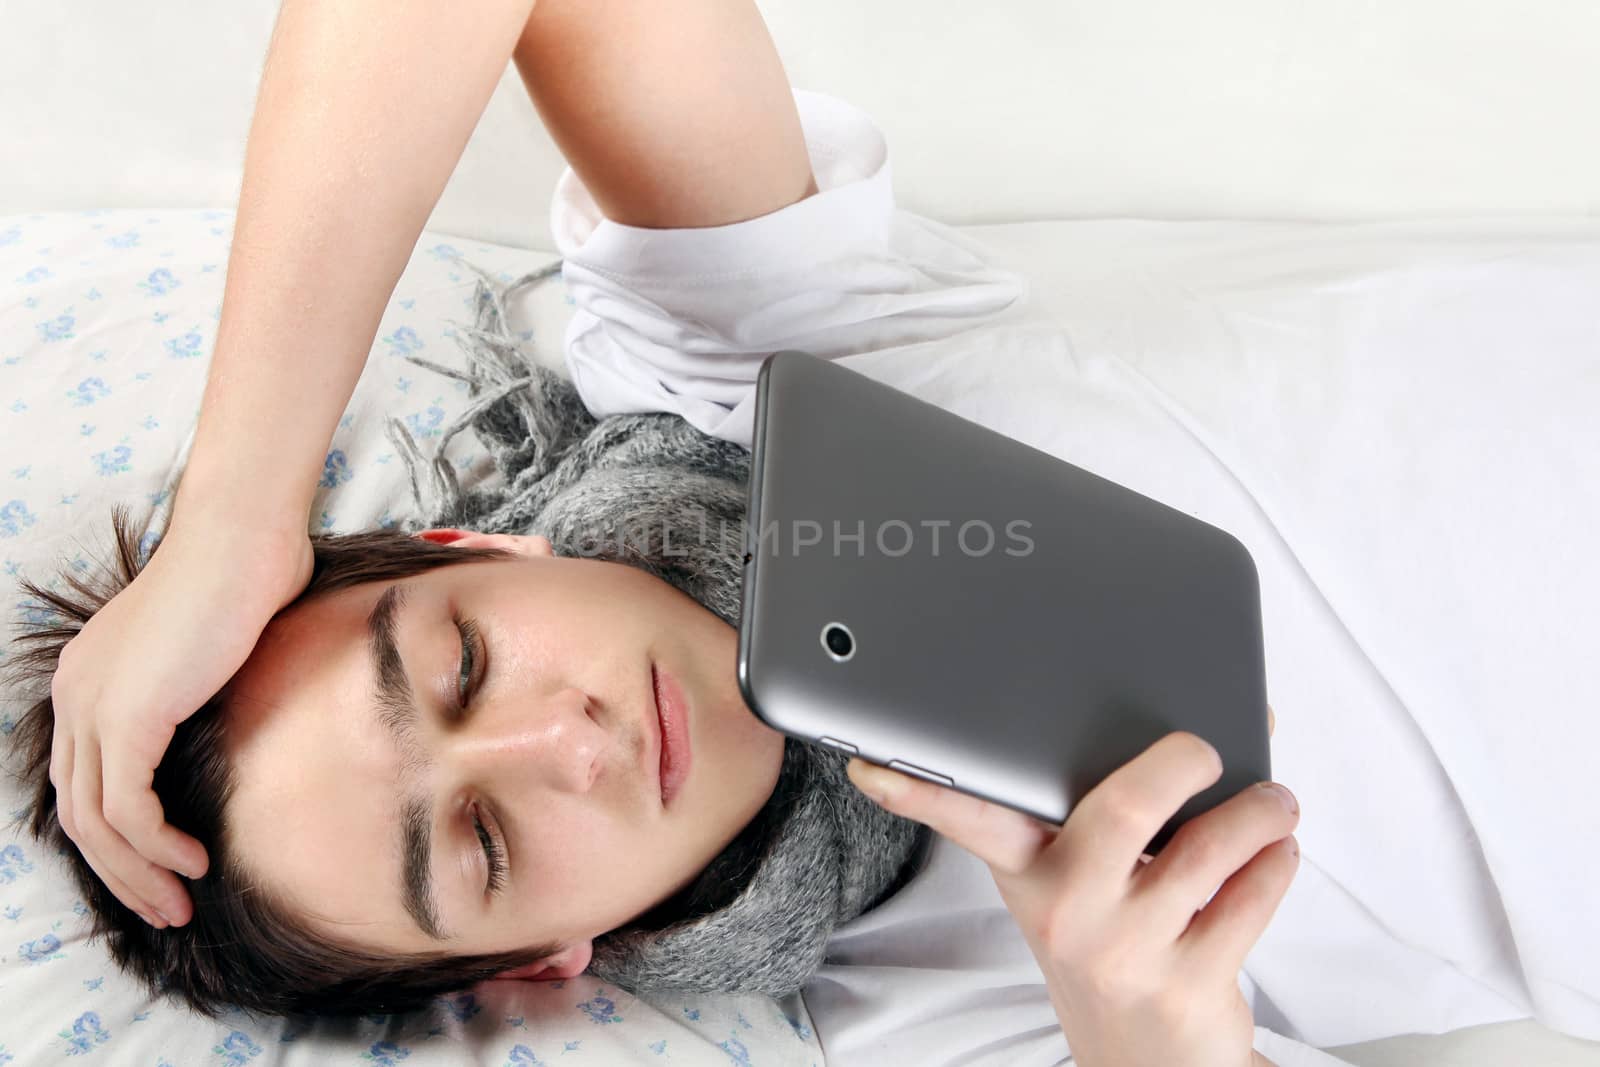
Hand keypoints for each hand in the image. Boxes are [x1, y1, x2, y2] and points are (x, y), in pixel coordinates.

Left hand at [48, 520, 313, 927]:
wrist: (244, 537)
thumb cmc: (246, 575)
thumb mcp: (210, 646)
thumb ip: (199, 688)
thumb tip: (230, 721)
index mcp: (89, 679)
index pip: (85, 780)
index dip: (119, 837)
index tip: (166, 869)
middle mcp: (76, 696)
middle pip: (78, 814)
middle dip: (122, 873)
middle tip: (168, 908)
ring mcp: (95, 707)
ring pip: (96, 824)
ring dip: (139, 874)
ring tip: (181, 902)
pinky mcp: (127, 718)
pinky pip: (130, 809)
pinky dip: (158, 846)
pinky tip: (194, 859)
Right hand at [846, 707, 1294, 1066]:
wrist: (1148, 1061)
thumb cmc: (1113, 950)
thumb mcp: (1076, 889)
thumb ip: (1100, 815)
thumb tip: (1171, 730)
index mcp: (1030, 876)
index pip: (970, 821)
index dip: (920, 791)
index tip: (873, 766)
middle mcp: (1068, 912)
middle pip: (1122, 807)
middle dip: (1180, 760)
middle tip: (1204, 748)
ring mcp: (1127, 950)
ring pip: (1209, 847)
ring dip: (1258, 812)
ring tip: (1271, 802)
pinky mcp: (1186, 982)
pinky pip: (1251, 895)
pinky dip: (1276, 862)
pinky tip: (1272, 854)